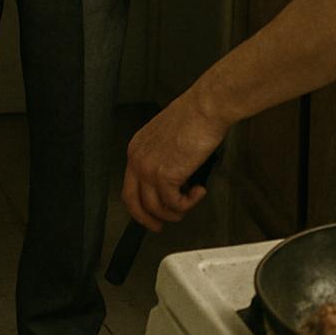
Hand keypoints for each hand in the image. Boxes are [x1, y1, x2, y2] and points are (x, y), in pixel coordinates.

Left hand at [123, 95, 225, 231]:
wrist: (205, 108)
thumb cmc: (194, 116)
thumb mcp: (169, 137)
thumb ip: (164, 157)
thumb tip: (174, 178)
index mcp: (136, 148)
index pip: (130, 185)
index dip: (140, 203)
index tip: (151, 211)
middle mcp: (137, 159)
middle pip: (133, 201)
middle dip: (147, 219)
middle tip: (159, 226)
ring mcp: (149, 168)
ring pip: (154, 207)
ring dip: (174, 212)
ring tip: (190, 202)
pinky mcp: (165, 176)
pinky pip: (174, 204)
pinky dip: (188, 203)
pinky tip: (199, 191)